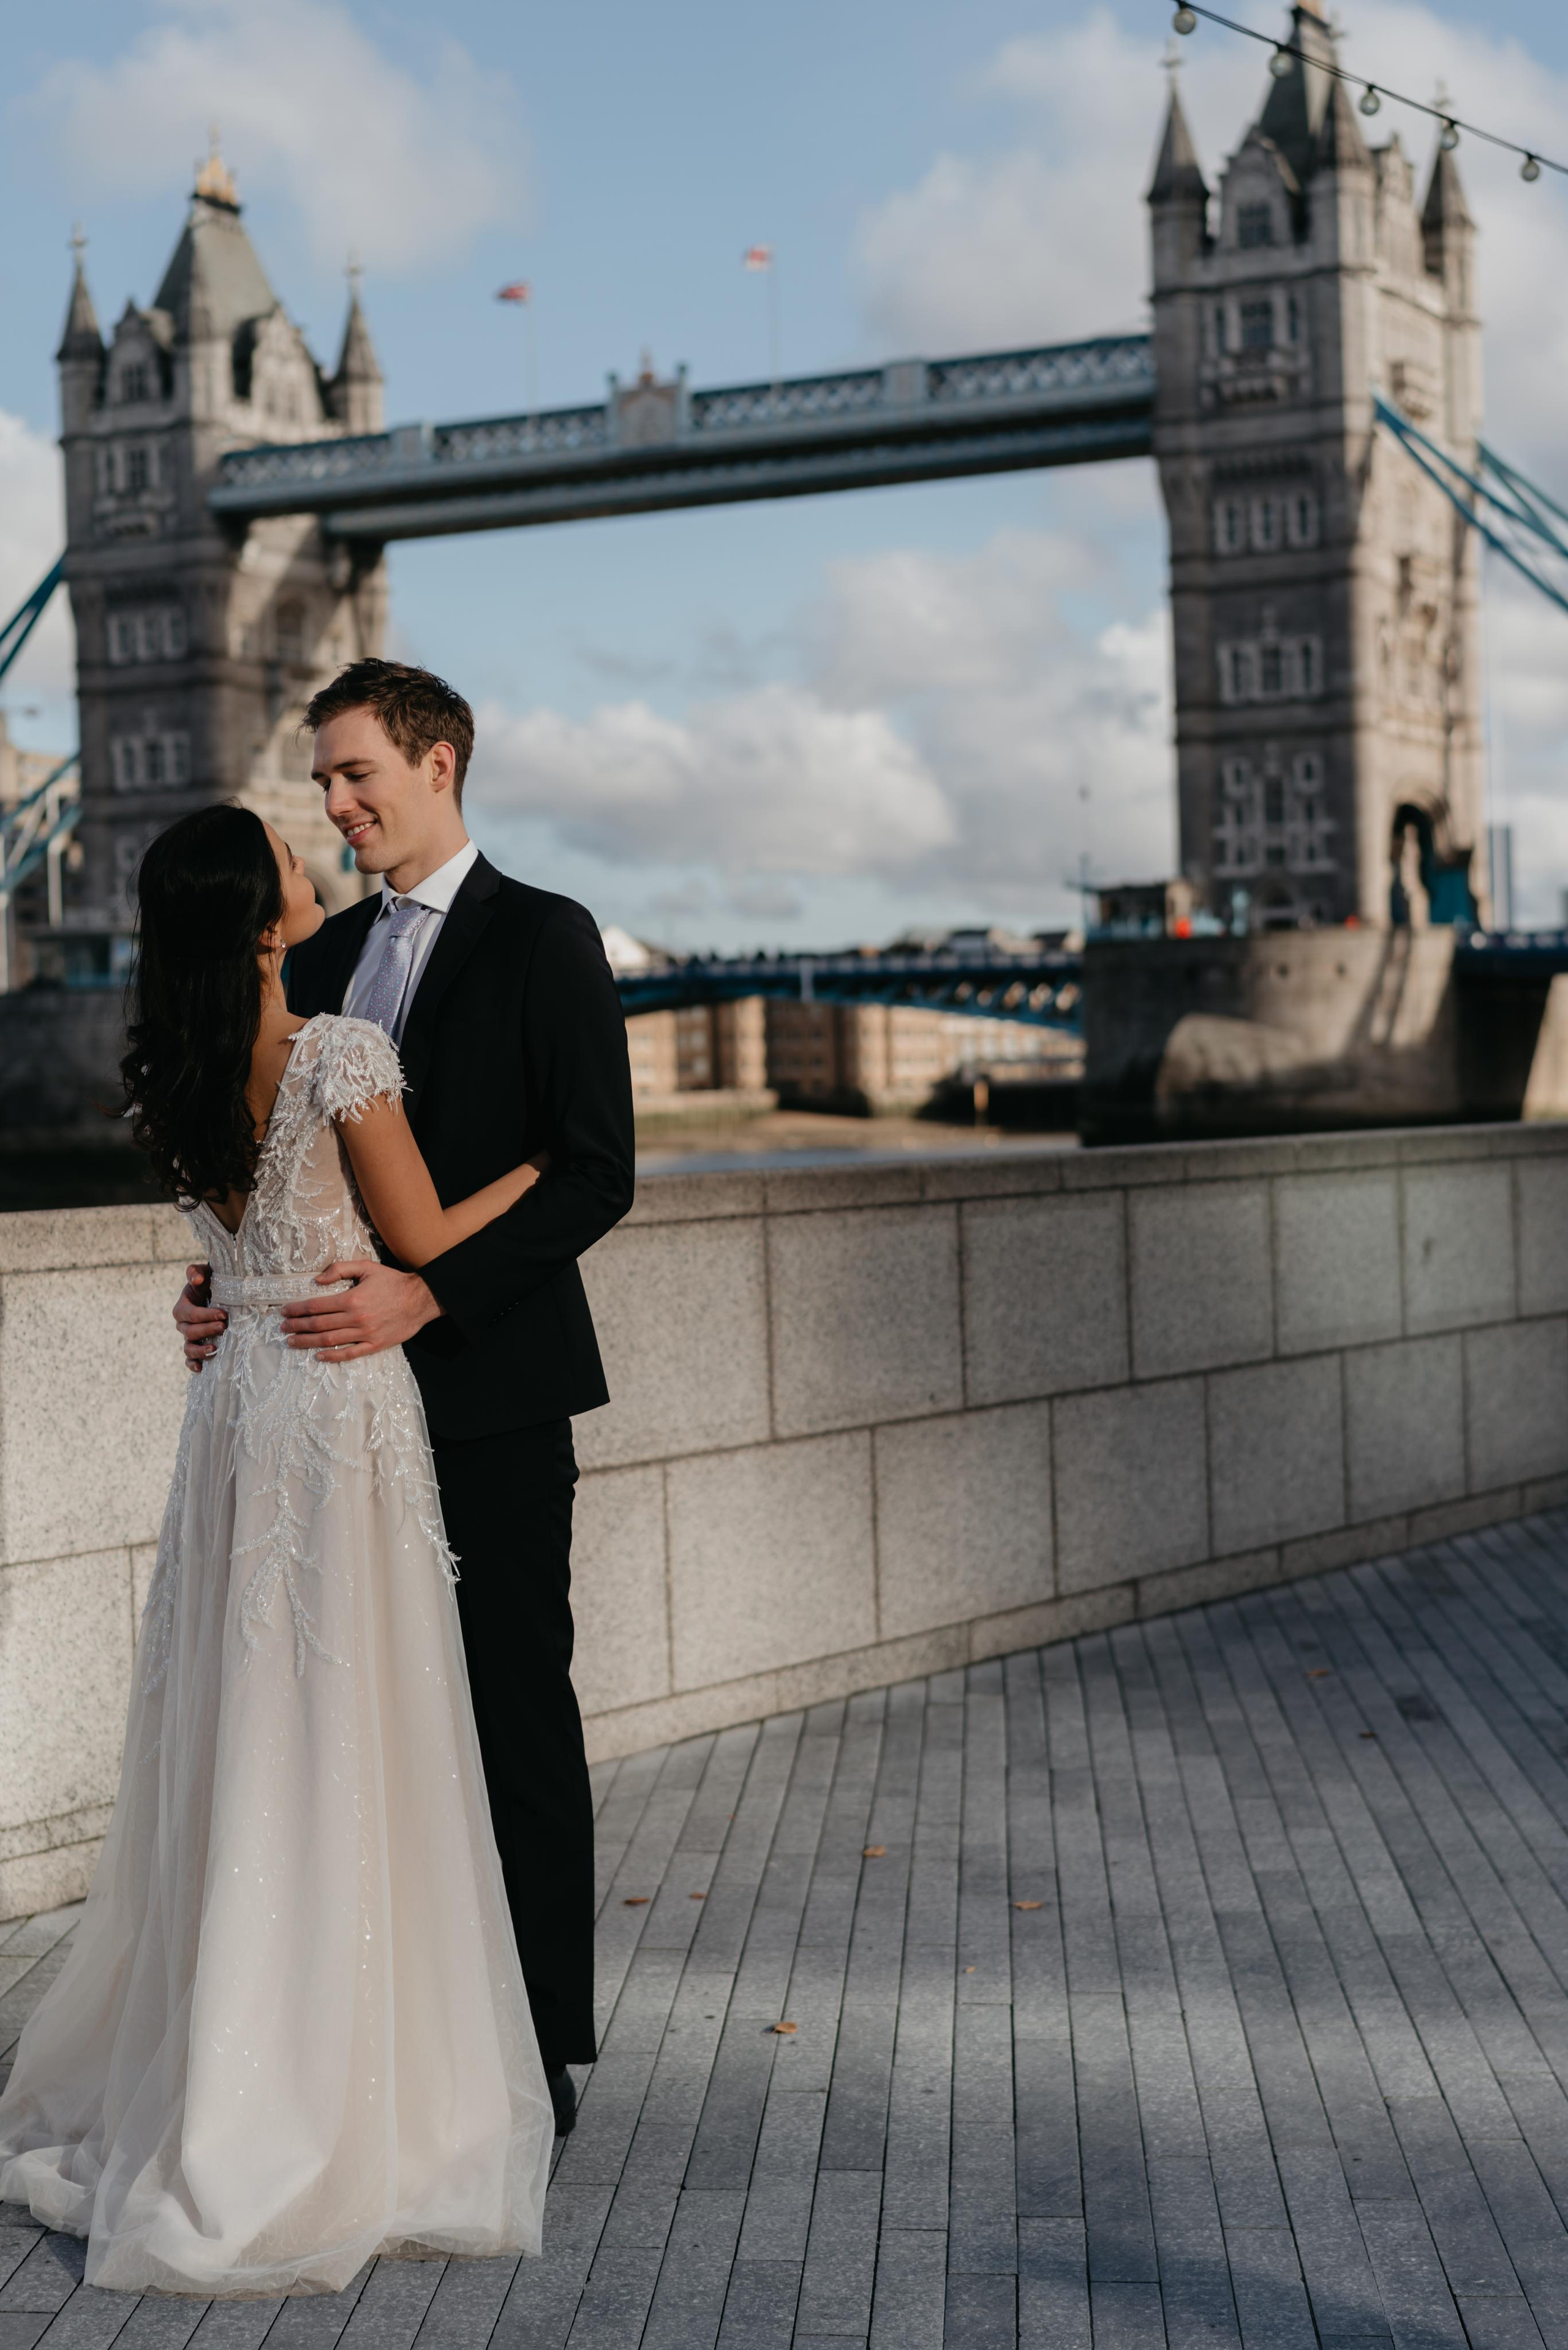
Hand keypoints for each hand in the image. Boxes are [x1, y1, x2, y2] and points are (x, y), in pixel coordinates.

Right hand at [174, 1262, 224, 1373]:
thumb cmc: (210, 1281)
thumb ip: (196, 1272)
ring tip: (215, 1349)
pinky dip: (193, 1364)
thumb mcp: (204, 1272)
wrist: (218, 1292)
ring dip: (200, 1350)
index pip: (191, 1314)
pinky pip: (190, 1359)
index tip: (224, 1315)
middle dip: (207, 1330)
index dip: (205, 1315)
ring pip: (188, 1348)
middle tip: (224, 1326)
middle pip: (190, 1332)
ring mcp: (189, 1337)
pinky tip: (202, 1368)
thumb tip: (196, 1279)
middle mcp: (183, 1324)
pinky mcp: (196, 1346)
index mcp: (182, 1307)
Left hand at [278, 1260, 441, 1362]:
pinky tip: (318, 1356)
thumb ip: (340, 1270)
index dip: (297, 1309)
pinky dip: (332, 1356)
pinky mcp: (374, 1345)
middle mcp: (356, 1318)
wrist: (420, 1299)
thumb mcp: (367, 1267)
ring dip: (307, 1342)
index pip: (316, 1306)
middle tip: (282, 1328)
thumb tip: (317, 1280)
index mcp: (352, 1299)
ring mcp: (365, 1334)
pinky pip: (349, 1353)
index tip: (284, 1311)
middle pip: (318, 1324)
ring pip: (329, 1340)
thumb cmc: (393, 1281)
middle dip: (297, 1326)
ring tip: (292, 1342)